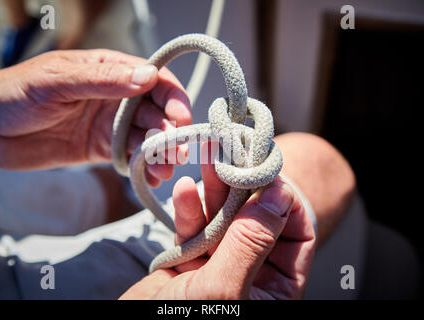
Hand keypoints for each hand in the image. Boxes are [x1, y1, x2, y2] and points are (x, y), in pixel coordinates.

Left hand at [0, 49, 191, 185]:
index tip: (180, 118)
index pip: (154, 80)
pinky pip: (131, 157)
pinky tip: (151, 178)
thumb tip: (147, 78)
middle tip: (177, 151)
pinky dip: (144, 167)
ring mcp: (111, 124)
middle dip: (171, 131)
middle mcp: (117, 97)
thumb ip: (102, 80)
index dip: (172, 98)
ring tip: (165, 169)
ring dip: (161, 152)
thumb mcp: (56, 81)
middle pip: (157, 112)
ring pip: (148, 137)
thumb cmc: (15, 94)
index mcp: (109, 70)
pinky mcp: (103, 149)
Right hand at [120, 142, 315, 298]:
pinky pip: (195, 230)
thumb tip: (279, 196)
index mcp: (275, 290)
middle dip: (245, 187)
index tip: (268, 172)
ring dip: (215, 190)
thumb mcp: (224, 290)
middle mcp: (252, 275)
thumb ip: (252, 243)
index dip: (285, 202)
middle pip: (258, 221)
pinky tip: (182, 191)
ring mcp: (220, 266)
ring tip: (209, 158)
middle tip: (235, 153)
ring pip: (225, 220)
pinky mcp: (191, 262)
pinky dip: (188, 211)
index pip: (296, 236)